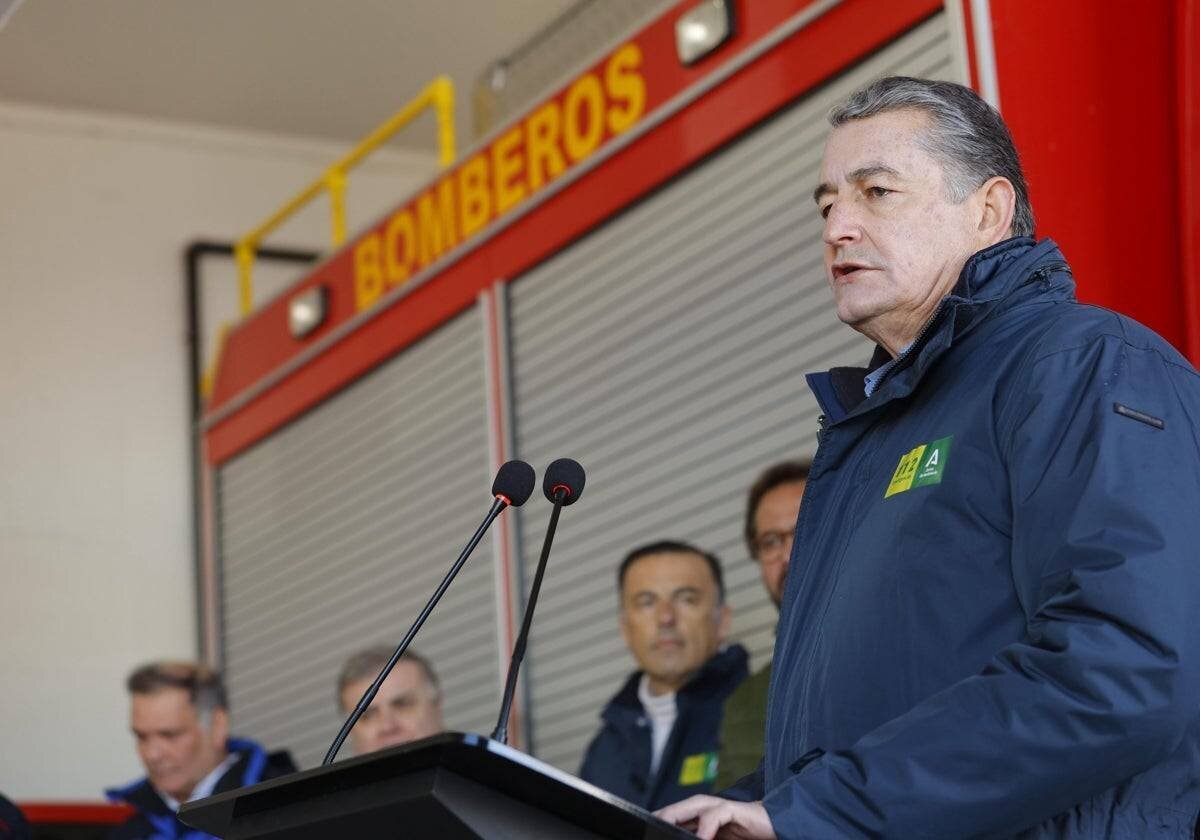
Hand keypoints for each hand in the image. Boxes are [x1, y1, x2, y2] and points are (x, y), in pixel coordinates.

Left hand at [655, 795, 774, 838]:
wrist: (774, 827)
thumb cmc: (744, 835)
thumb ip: (701, 839)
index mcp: (697, 816)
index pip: (670, 819)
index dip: (657, 826)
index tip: (648, 834)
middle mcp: (703, 807)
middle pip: (674, 810)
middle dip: (661, 820)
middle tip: (649, 831)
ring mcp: (717, 806)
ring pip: (691, 807)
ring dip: (676, 818)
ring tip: (665, 830)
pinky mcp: (732, 809)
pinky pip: (715, 815)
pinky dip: (706, 827)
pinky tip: (702, 837)